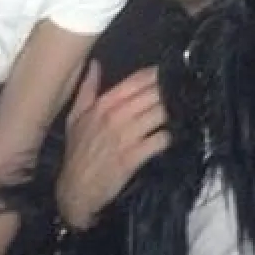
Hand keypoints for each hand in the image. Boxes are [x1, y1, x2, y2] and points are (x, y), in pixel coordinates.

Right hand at [54, 63, 169, 229]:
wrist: (75, 190)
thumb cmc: (77, 152)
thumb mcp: (75, 117)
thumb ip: (86, 89)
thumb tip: (95, 64)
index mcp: (103, 104)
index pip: (137, 80)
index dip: (157, 74)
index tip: (169, 72)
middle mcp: (116, 116)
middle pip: (153, 94)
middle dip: (168, 92)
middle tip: (180, 93)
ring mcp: (127, 136)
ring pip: (160, 114)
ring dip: (172, 113)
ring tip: (180, 113)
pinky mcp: (135, 156)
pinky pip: (160, 139)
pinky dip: (168, 137)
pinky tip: (170, 137)